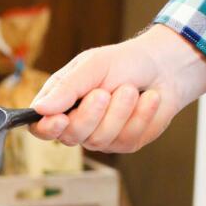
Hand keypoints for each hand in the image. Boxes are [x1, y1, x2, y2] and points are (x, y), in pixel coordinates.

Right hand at [30, 24, 205, 152]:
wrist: (165, 67)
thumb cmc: (124, 61)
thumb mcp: (92, 66)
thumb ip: (66, 88)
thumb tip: (40, 108)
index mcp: (60, 103)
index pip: (40, 127)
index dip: (46, 128)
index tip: (61, 118)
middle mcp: (76, 124)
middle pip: (70, 136)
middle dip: (90, 114)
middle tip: (105, 92)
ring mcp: (100, 137)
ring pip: (99, 140)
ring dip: (119, 111)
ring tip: (131, 89)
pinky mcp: (125, 143)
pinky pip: (126, 140)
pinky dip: (140, 116)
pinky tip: (148, 99)